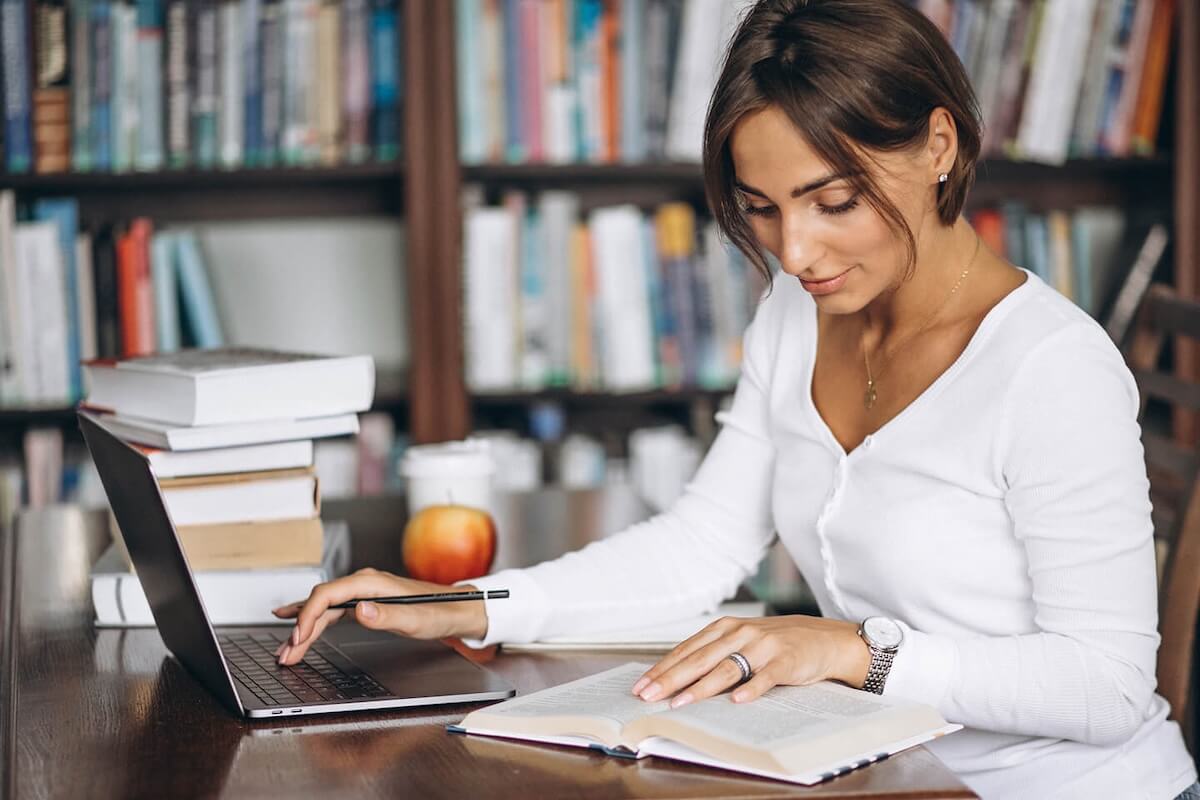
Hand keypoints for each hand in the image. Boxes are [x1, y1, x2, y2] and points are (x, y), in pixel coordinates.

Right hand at [270, 568, 488, 665]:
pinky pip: (333, 611)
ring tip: (286, 651)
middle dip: (299, 628)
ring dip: (303, 629)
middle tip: (284, 655)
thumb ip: (387, 616)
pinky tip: (298, 625)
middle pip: (320, 603)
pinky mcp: (365, 602)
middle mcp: (364, 584)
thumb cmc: (440, 613)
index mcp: (371, 583)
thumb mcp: (416, 620)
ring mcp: (363, 592)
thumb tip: (360, 611)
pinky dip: (314, 622)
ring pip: (324, 609)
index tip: (297, 638)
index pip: (328, 594)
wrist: (457, 609)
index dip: (308, 615)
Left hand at [630, 614, 870, 707]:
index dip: (662, 669)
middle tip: (648, 696)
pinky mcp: (785, 661)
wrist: (822, 638)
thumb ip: (712, 653)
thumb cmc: (774, 643)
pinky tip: (737, 701)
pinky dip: (751, 689)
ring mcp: (762, 646)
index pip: (686, 650)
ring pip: (727, 667)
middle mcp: (740, 633)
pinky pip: (765, 677)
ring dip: (702, 686)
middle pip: (699, 659)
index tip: (641, 686)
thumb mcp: (740, 640)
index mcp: (724, 628)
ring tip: (681, 702)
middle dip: (671, 679)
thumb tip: (674, 677)